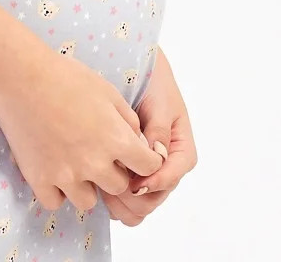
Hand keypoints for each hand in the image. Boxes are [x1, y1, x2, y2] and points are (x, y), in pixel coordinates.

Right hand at [0, 37, 164, 213]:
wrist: (19, 76)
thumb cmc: (64, 76)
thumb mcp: (106, 90)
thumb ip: (127, 119)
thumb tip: (137, 141)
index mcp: (115, 138)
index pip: (149, 166)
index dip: (144, 158)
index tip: (132, 153)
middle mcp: (95, 163)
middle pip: (119, 187)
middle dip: (114, 172)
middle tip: (98, 153)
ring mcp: (66, 175)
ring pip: (88, 202)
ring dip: (86, 186)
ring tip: (74, 163)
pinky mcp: (40, 179)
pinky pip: (56, 203)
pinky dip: (56, 190)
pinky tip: (53, 169)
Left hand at [100, 45, 197, 225]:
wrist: (139, 74)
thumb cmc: (153, 86)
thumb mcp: (160, 104)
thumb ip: (158, 130)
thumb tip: (157, 157)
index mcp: (181, 150)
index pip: (174, 175)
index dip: (156, 182)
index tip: (135, 182)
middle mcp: (168, 168)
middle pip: (157, 197)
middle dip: (136, 199)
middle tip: (112, 188)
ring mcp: (151, 174)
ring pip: (143, 205)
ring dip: (124, 204)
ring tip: (103, 190)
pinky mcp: (133, 177)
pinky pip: (128, 202)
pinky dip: (116, 203)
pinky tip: (100, 190)